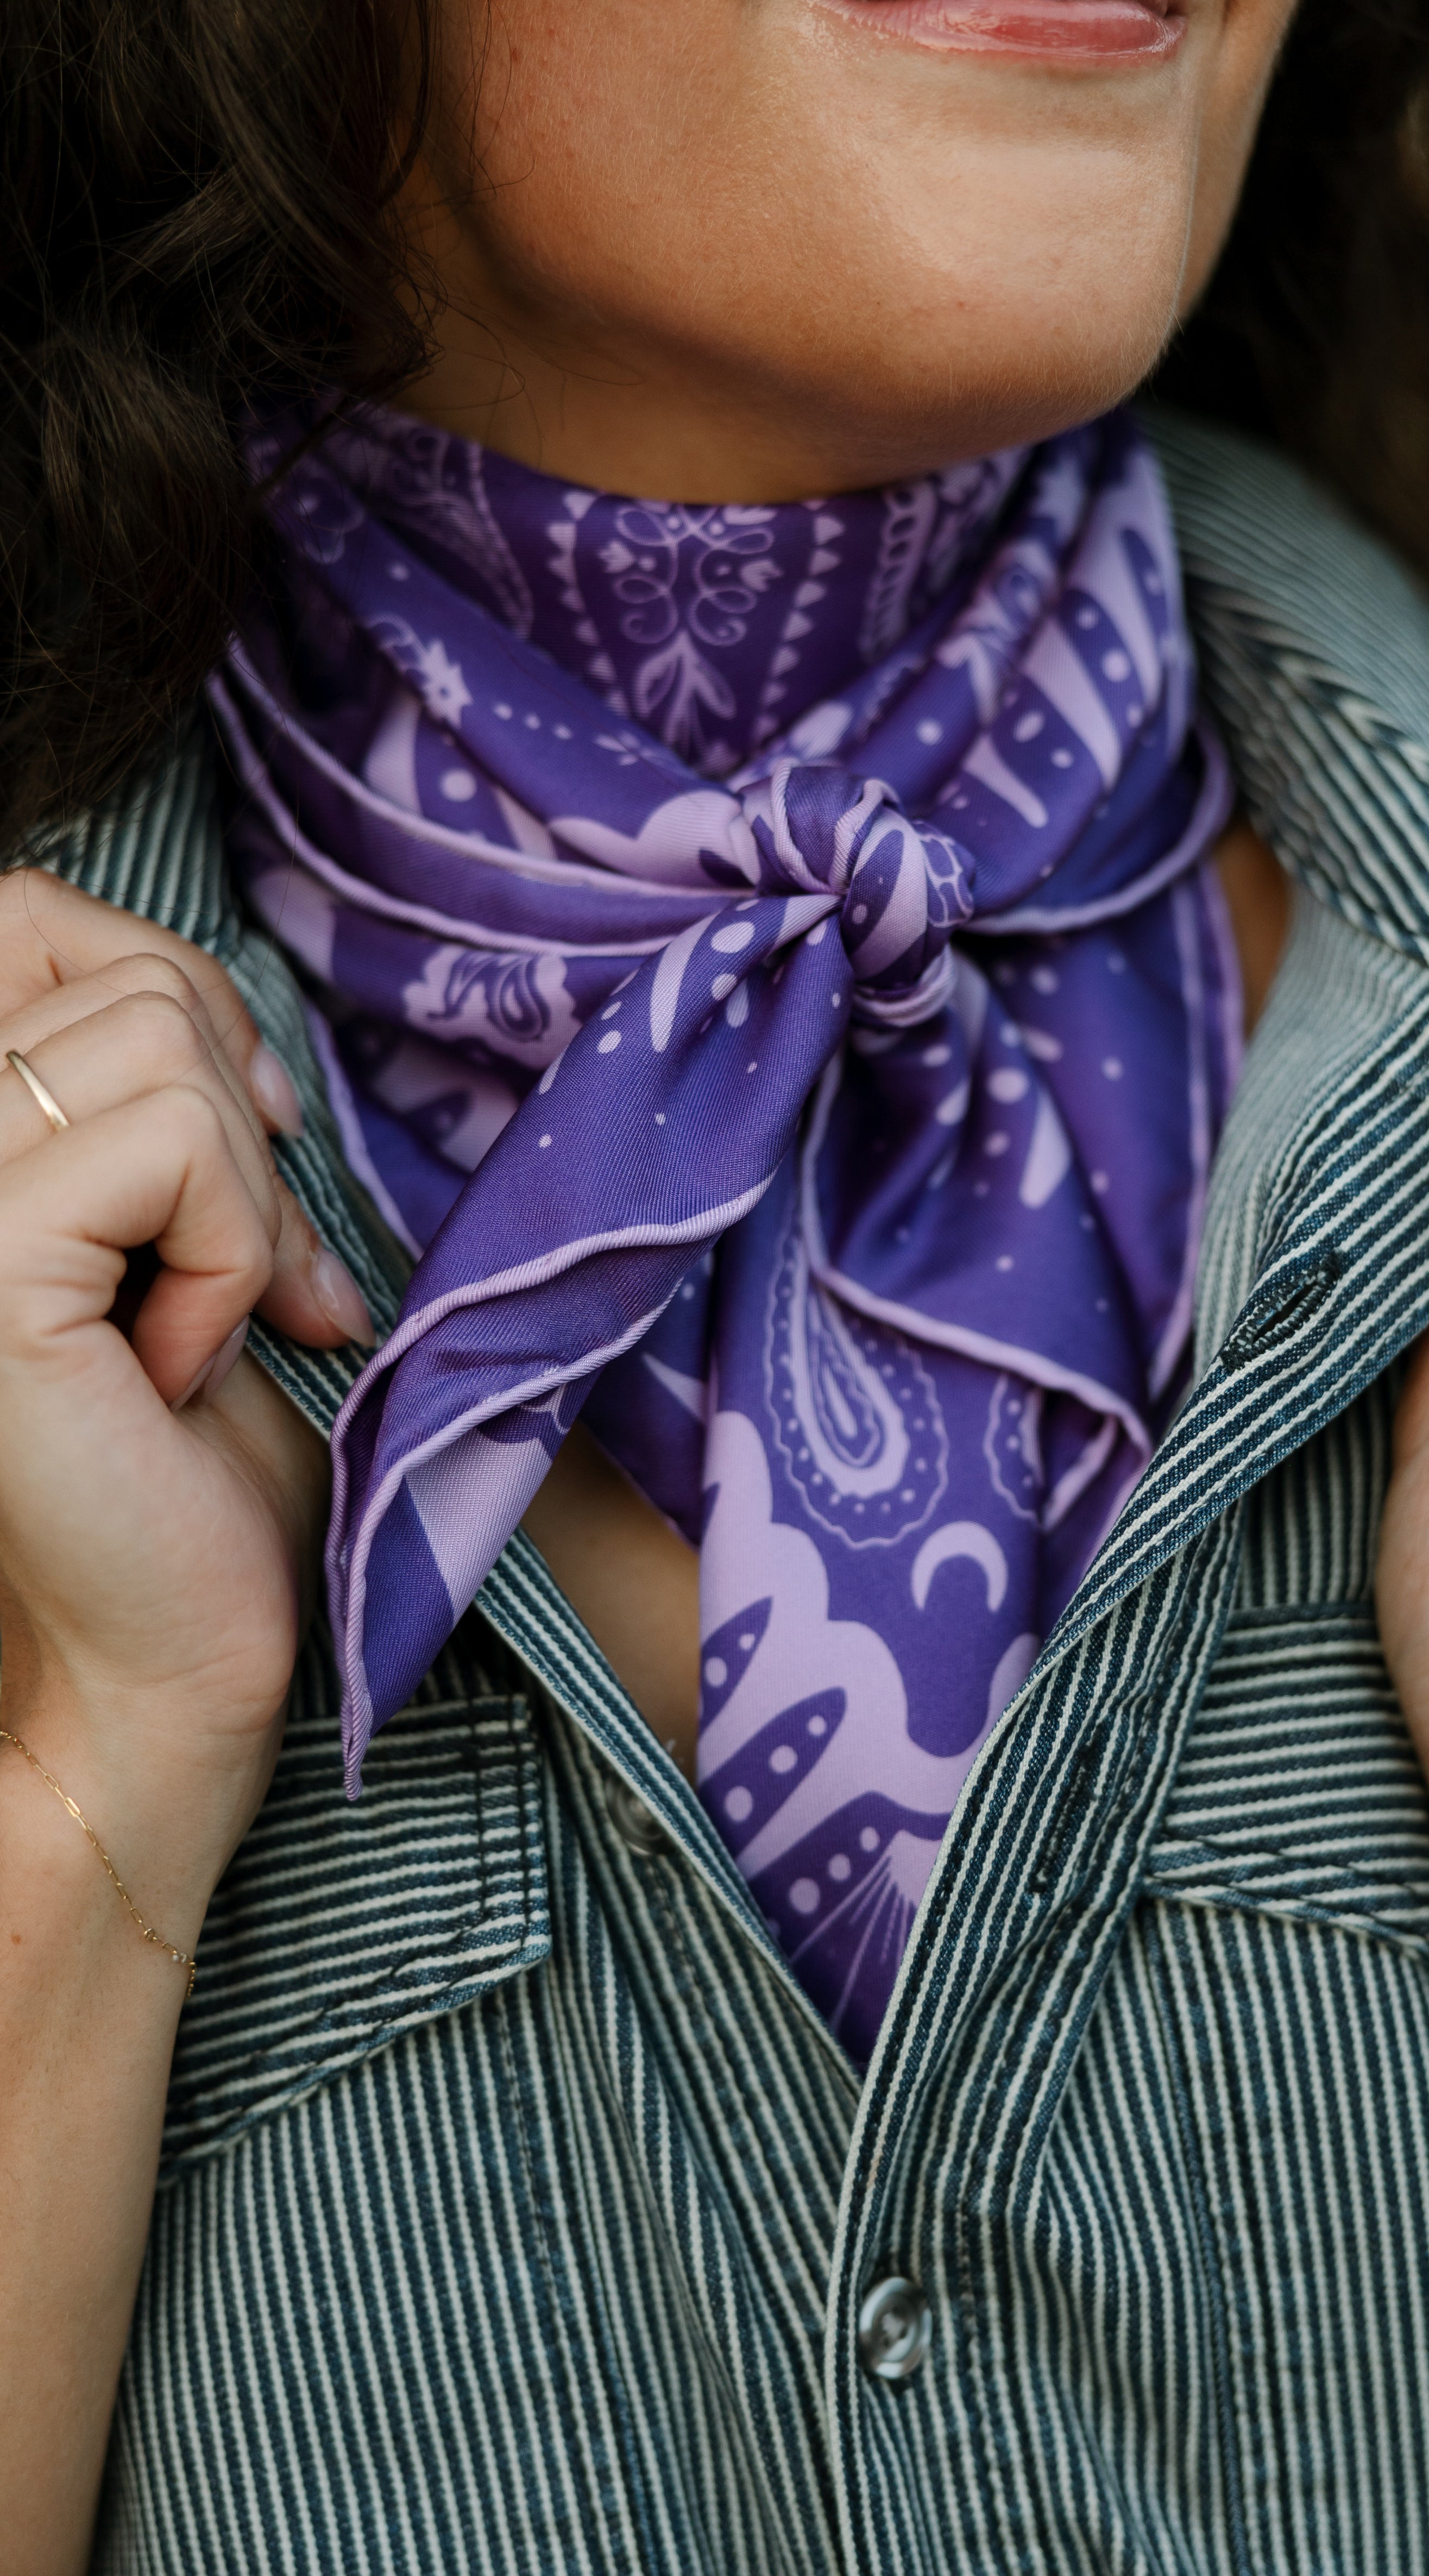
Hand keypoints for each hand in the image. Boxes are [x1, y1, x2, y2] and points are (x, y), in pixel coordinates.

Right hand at [0, 872, 370, 1933]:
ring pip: (163, 1040)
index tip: (253, 1140)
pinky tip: (175, 1373)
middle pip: (131, 979)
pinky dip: (232, 1254)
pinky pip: (178, 1145)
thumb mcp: (180, 1230)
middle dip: (243, 1126)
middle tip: (244, 1283)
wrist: (165, 1659)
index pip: (27, 915)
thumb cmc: (182, 1468)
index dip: (173, 991)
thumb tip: (223, 1019)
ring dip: (242, 1201)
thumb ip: (157, 1094)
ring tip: (196, 1333)